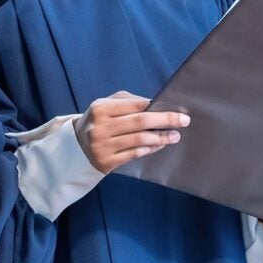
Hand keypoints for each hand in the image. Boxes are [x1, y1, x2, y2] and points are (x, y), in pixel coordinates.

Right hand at [74, 91, 189, 173]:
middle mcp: (100, 127)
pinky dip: (150, 148)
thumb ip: (129, 102)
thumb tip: (156, 105)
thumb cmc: (99, 121)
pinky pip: (135, 153)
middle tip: (184, 121)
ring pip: (139, 139)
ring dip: (161, 137)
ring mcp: (102, 145)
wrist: (78, 146)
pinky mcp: (107, 161)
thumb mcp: (106, 106)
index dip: (156, 106)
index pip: (134, 105)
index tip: (176, 108)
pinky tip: (160, 144)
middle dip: (165, 120)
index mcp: (100, 108)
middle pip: (139, 122)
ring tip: (175, 135)